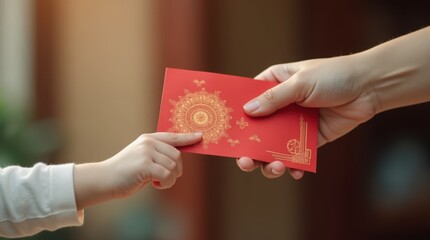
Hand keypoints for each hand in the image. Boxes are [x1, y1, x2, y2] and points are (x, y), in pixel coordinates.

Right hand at [74, 132, 201, 209]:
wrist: (104, 179)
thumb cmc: (125, 172)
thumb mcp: (142, 158)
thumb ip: (158, 155)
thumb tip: (178, 161)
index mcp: (148, 139)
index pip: (173, 136)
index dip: (188, 138)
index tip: (200, 136)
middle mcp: (148, 142)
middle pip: (177, 155)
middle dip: (177, 170)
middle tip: (167, 179)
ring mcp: (146, 152)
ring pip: (174, 167)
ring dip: (170, 180)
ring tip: (158, 183)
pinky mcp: (145, 165)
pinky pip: (167, 175)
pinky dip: (166, 184)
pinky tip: (155, 185)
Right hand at [238, 54, 377, 178]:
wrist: (369, 87)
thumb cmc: (333, 75)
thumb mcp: (301, 83)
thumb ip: (275, 98)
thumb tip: (248, 111)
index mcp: (274, 83)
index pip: (247, 99)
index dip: (236, 115)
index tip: (225, 132)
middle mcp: (280, 104)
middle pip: (257, 128)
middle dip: (249, 147)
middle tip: (245, 161)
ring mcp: (294, 123)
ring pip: (274, 144)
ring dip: (270, 160)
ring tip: (275, 167)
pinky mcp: (309, 138)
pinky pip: (296, 154)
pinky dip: (293, 165)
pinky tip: (294, 172)